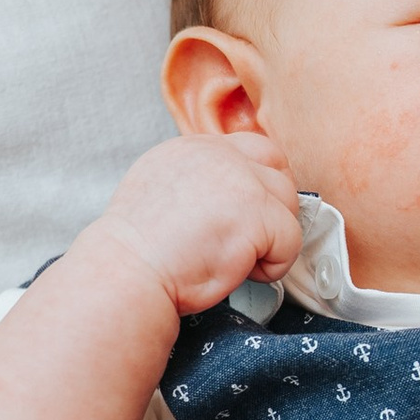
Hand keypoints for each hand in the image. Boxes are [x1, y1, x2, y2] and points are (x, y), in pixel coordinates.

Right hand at [80, 130, 301, 320]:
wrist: (127, 272)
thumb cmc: (139, 250)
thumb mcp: (160, 190)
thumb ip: (199, 181)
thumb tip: (232, 196)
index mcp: (194, 148)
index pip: (254, 149)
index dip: (261, 184)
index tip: (249, 216)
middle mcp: (219, 155)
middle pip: (279, 173)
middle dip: (272, 211)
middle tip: (246, 242)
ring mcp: (240, 180)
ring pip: (288, 206)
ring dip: (270, 239)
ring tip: (233, 259)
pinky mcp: (256, 212)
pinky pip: (291, 240)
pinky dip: (273, 265)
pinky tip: (238, 272)